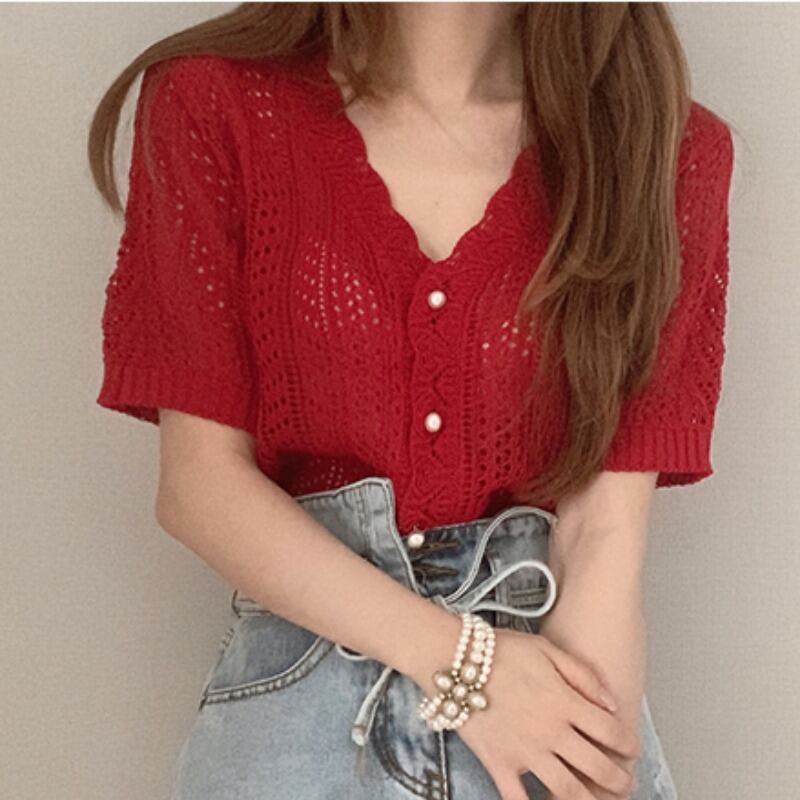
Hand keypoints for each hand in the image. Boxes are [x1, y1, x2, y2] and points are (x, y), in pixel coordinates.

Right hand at [450, 627, 640, 799]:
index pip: (610, 731)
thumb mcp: (547, 648)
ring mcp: (525, 752)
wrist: (454, 658)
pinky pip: (519, 799)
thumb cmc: (499, 649)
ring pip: (567, 791)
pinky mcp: (499, 763)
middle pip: (597, 767)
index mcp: (564, 702)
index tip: (632, 749)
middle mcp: (550, 732)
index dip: (628, 743)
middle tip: (624, 783)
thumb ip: (582, 675)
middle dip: (618, 780)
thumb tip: (611, 702)